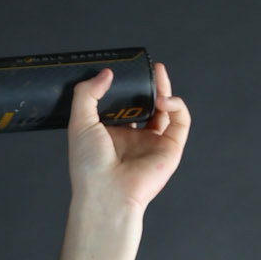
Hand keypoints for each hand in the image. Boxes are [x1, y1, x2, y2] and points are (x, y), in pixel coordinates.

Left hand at [67, 61, 190, 213]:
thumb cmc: (89, 166)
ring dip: (165, 90)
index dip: (127, 87)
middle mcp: (134, 137)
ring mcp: (153, 143)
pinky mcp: (171, 148)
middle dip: (151, 84)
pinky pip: (181, 121)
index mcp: (112, 133)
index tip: (125, 70)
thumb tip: (106, 73)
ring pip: (166, 109)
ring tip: (158, 74)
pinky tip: (164, 99)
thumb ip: (88, 94)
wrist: (106, 192)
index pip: (124, 104)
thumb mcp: (79, 123)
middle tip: (150, 66)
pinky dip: (176, 105)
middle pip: (148, 104)